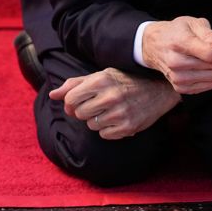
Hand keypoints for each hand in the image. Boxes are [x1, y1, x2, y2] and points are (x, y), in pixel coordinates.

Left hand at [49, 68, 180, 139]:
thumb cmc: (126, 80)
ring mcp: (120, 113)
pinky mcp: (128, 127)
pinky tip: (118, 118)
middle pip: (79, 113)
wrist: (159, 89)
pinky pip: (104, 134)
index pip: (70, 99)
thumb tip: (52, 95)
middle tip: (97, 104)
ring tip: (110, 110)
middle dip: (84, 111)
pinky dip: (108, 129)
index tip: (79, 101)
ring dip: (97, 120)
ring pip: (91, 125)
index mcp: (101, 80)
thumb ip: (75, 84)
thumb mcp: (101, 76)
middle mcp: (110, 96)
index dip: (71, 102)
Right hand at [140, 16, 211, 94]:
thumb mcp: (192, 23)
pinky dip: (210, 77)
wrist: (154, 45)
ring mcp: (177, 77)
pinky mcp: (179, 88)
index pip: (210, 53)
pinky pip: (209, 86)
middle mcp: (176, 62)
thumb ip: (209, 33)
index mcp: (180, 43)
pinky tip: (201, 68)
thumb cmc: (176, 32)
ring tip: (205, 59)